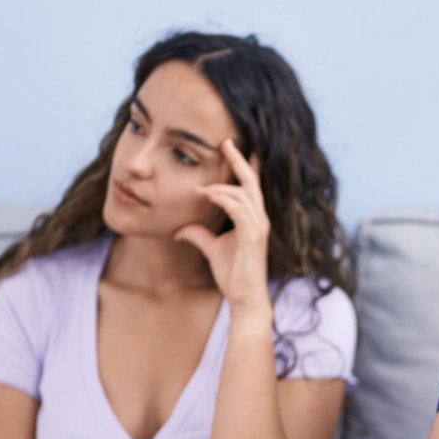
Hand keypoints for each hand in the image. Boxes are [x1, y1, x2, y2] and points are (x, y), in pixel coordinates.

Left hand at [174, 139, 270, 311]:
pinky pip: (239, 209)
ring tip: (201, 187)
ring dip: (220, 186)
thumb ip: (198, 234)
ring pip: (242, 194)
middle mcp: (259, 219)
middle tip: (226, 141)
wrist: (245, 297)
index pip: (250, 187)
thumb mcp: (211, 249)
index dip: (244, 166)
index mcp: (253, 219)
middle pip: (251, 182)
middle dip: (238, 160)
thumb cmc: (233, 275)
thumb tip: (179, 228)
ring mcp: (258, 226)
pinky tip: (207, 195)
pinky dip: (223, 199)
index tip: (232, 147)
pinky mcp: (253, 236)